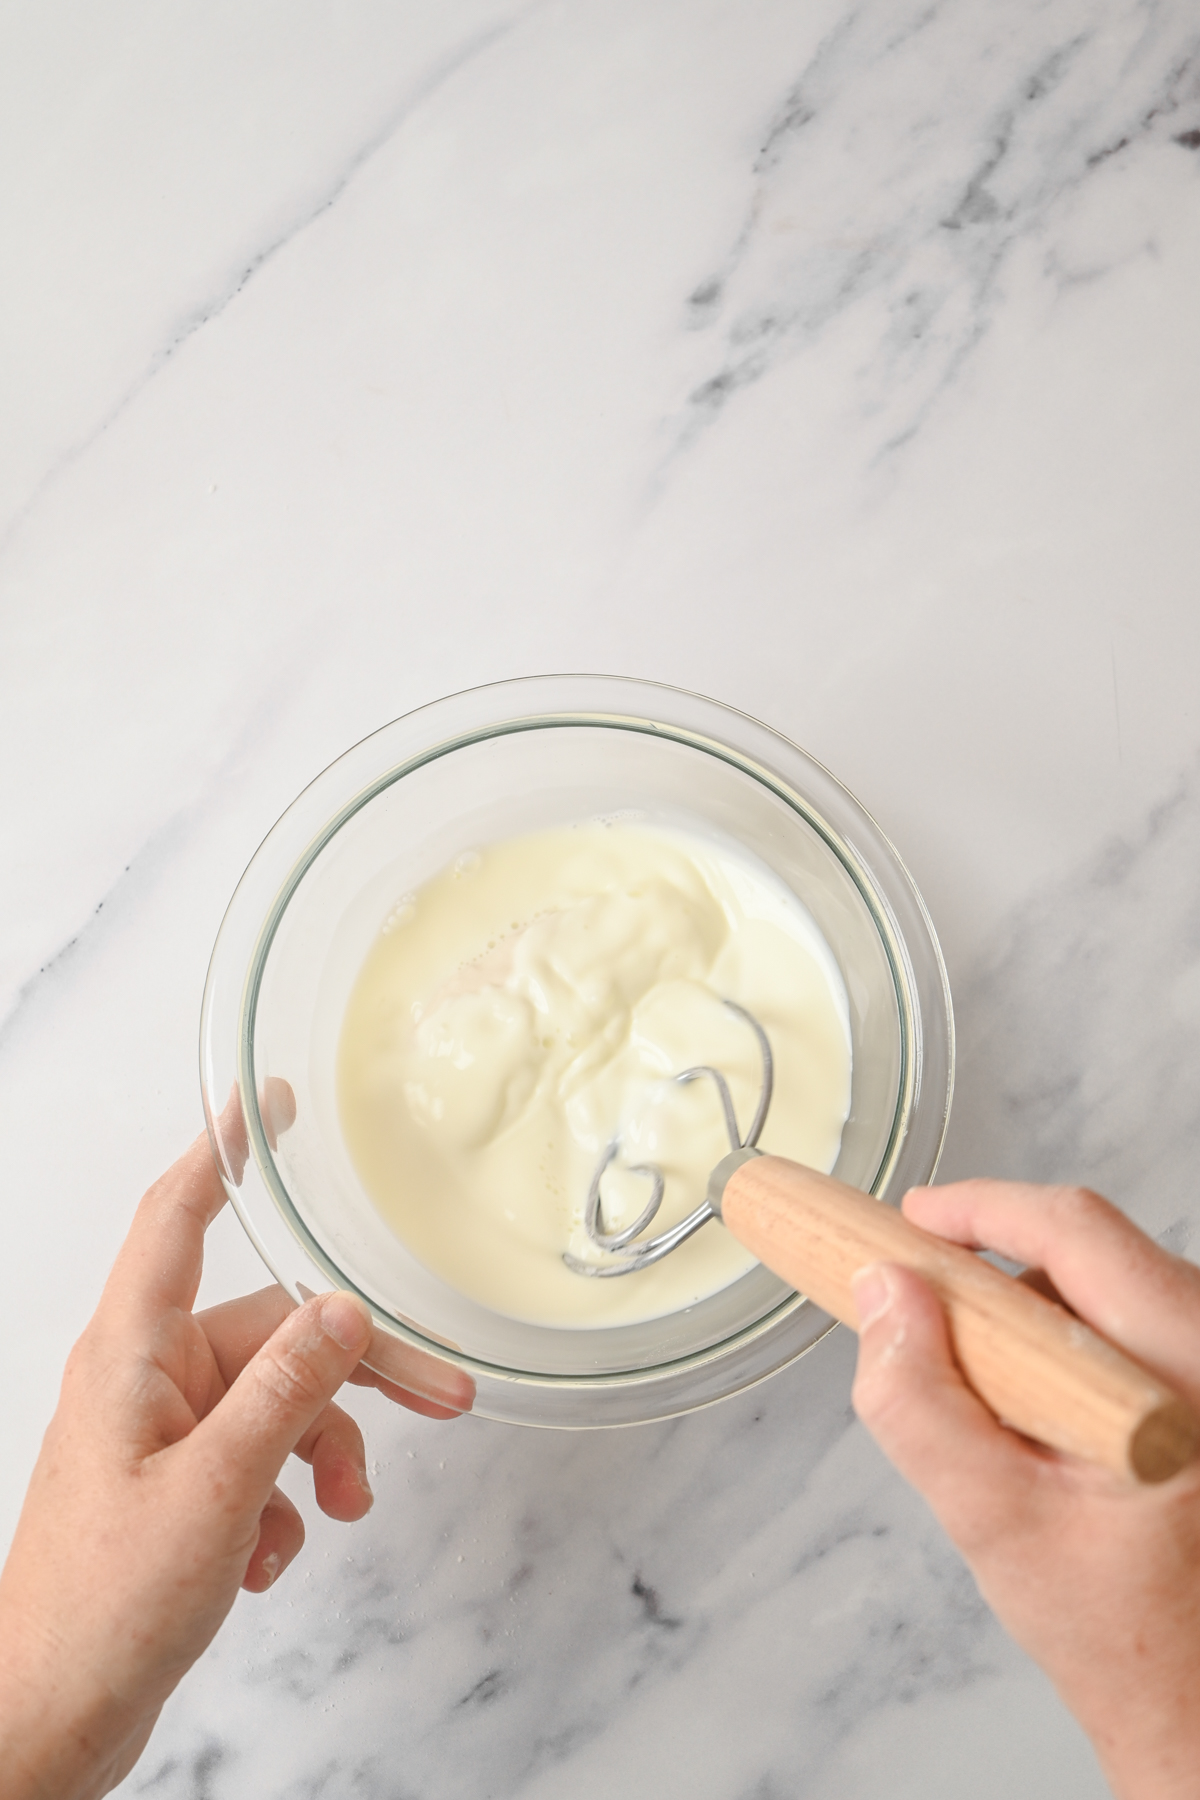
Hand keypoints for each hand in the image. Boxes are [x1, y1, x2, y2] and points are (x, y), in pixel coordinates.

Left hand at [0, 1110, 471, 1799]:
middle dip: (358, 1371)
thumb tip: (341, 1308)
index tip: (268, 1101)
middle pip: (274, 1330)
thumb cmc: (100, 1610)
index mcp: (131, 1354)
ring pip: (277, 1401)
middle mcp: (146, 1379)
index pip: (178, 1216)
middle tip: (443, 1400)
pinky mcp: (178, 1487)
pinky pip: (259, 1457)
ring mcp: (161, 1434)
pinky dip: (286, 1498)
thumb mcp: (216, 1491)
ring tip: (345, 1511)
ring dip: (325, 1450)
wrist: (47, 1724)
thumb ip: (285, 1392)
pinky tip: (274, 1556)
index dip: (225, 1150)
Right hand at [850, 1181, 1199, 1799]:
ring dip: (1031, 1315)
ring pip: (1109, 1284)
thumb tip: (885, 1292)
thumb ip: (919, 1403)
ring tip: (991, 1399)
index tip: (910, 1221)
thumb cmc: (1116, 1633)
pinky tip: (1037, 1414)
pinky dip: (1066, 1343)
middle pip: (1092, 1251)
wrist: (1193, 1700)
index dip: (981, 1209)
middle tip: (927, 1313)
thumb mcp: (991, 1521)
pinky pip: (1129, 1322)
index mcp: (1183, 1378)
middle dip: (996, 1273)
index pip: (1078, 1234)